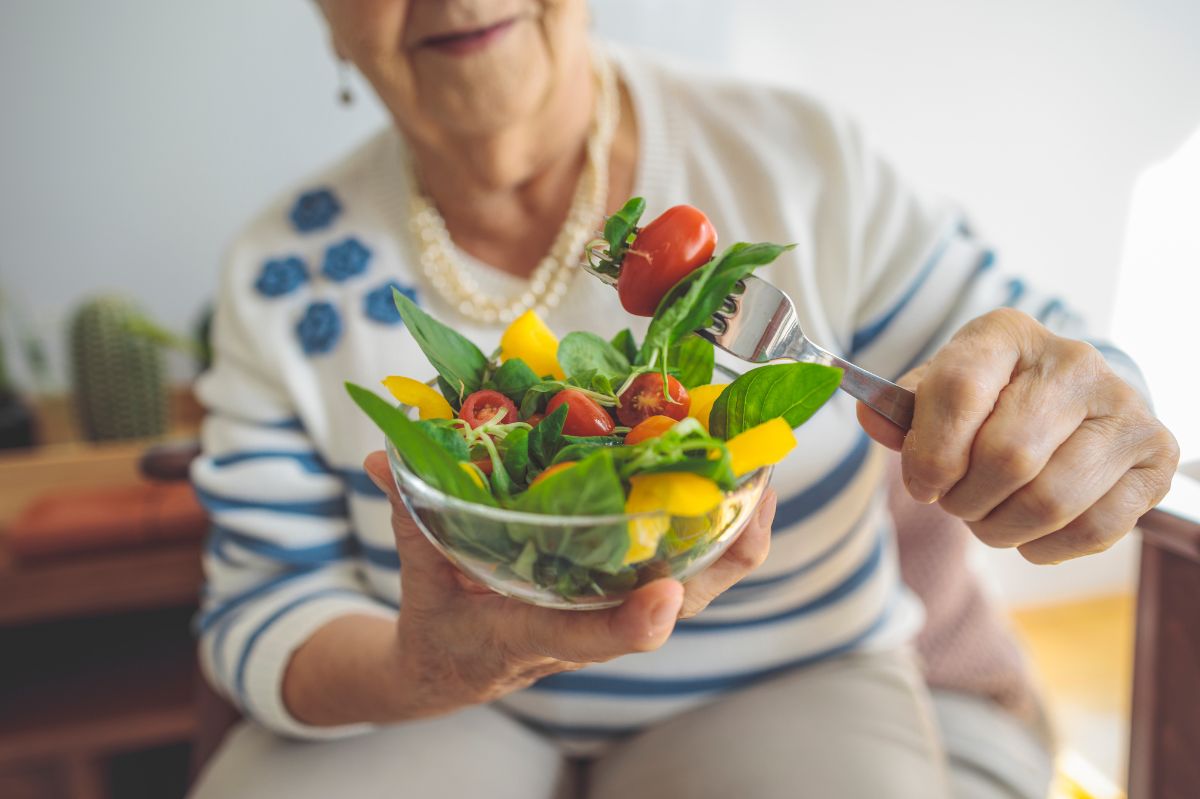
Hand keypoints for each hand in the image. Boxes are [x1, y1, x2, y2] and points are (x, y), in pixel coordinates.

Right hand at [362, 451, 776, 718]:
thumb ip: (410, 517)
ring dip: (739, 525)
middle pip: (683, 602)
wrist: (453, 669)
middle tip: (757, 474)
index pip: (589, 638)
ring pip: (702, 580)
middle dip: (727, 546)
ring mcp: (617, 609)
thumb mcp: (418, 579)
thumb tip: (382, 457)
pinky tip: (732, 469)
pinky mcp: (626, 591)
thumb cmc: (442, 628)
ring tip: (762, 456)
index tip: (661, 600)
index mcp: (535, 634)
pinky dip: (719, 521)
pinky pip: (691, 561)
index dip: (630, 625)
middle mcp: (592, 625)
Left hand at [858, 308, 1178, 563]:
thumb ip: (902, 412)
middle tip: (957, 502)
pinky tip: (1030, 532)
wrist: (1071, 403)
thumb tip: (871, 417)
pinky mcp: (1155, 457)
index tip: (921, 483)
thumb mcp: (939, 394)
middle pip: (1007, 457)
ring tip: (989, 518)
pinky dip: (1046, 546)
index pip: (959, 390)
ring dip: (1001, 528)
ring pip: (1050, 500)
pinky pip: (1094, 529)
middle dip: (966, 499)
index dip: (930, 452)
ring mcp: (1125, 408)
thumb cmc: (990, 402)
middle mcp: (1074, 362)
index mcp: (1007, 334)